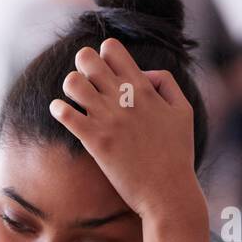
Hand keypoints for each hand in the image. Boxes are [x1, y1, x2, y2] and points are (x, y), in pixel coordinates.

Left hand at [49, 38, 201, 221]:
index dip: (103, 53)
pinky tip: (61, 112)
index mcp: (144, 88)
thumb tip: (145, 73)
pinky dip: (58, 109)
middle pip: (87, 60)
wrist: (167, 191)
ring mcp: (108, 118)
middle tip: (85, 80)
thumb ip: (167, 85)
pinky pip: (66, 114)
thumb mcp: (183, 111)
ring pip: (72, 83)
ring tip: (74, 98)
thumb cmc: (177, 154)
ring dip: (70, 86)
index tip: (104, 66)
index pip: (113, 50)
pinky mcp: (95, 141)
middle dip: (81, 64)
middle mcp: (124, 98)